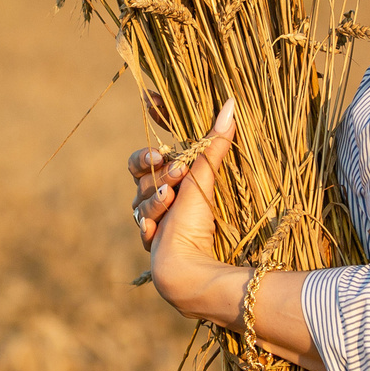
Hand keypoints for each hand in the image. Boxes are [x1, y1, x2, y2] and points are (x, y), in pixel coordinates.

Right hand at [124, 94, 228, 248]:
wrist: (190, 265)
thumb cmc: (203, 220)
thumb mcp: (207, 176)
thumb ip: (215, 142)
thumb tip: (231, 105)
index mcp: (172, 178)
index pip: (150, 151)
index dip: (149, 131)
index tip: (149, 114)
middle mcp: (158, 195)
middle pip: (140, 172)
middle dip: (155, 171)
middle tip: (174, 172)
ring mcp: (149, 215)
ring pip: (139, 196)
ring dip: (156, 197)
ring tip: (172, 200)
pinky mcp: (146, 234)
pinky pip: (139, 220)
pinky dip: (149, 221)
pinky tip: (157, 227)